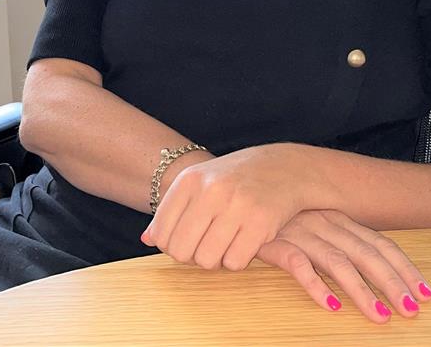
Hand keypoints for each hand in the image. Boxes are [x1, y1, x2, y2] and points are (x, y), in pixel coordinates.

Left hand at [140, 144, 308, 270]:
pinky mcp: (260, 223)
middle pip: (181, 251)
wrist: (284, 168)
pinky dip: (237, 260)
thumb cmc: (234, 178)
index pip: (161, 235)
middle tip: (206, 246)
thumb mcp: (199, 183)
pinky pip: (235, 262)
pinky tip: (243, 242)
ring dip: (216, 259)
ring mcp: (236, 206)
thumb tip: (146, 240)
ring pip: (207, 260)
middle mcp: (210, 191)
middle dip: (192, 256)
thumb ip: (170, 210)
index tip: (187, 240)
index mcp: (190, 180)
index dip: (171, 246)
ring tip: (226, 243)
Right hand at [256, 209, 430, 323]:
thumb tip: (377, 273)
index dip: (405, 268)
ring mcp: (301, 231)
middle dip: (392, 283)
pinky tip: (329, 305)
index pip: (381, 244)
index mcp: (340, 220)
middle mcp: (326, 223)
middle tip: (411, 310)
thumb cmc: (281, 219)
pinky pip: (298, 264)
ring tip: (379, 316)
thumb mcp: (316, 227)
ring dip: (361, 290)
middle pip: (367, 254)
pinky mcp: (275, 241)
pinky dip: (315, 285)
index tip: (425, 293)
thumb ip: (341, 244)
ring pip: (338, 262)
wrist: (238, 198)